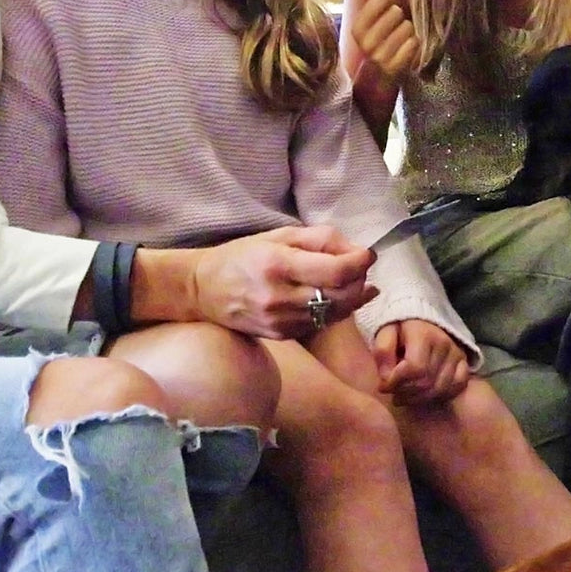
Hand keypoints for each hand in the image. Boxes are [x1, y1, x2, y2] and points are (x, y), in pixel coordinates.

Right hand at [190, 225, 377, 340]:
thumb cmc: (243, 255)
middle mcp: (281, 297)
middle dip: (360, 279)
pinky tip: (338, 296)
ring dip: (352, 296)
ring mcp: (281, 321)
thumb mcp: (279, 236)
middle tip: (359, 266)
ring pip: (336, 313)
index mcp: (279, 265)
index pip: (337, 271)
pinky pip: (321, 324)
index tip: (367, 253)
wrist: (203, 290)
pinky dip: (335, 309)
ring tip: (350, 279)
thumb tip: (355, 251)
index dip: (360, 262)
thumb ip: (320, 239)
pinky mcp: (282, 336)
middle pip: (342, 295)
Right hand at [348, 0, 419, 84]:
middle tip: (396, 27)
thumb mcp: (368, 23)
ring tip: (401, 39)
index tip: (391, 4)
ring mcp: (380, 56)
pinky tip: (407, 49)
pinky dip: (414, 44)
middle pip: (396, 12)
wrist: (377, 78)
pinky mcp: (395, 67)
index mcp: (358, 28)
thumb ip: (367, 0)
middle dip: (400, 18)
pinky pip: (414, 43)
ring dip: (408, 32)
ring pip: (407, 27)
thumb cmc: (377, 43)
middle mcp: (367, 42)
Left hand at [372, 319, 469, 404]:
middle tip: (393, 392)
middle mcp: (444, 344)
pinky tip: (425, 394)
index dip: (397, 382)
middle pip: (427, 382)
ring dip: (419, 398)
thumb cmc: (399, 328)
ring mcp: (456, 353)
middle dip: (406, 393)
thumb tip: (387, 378)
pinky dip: (441, 395)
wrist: (421, 318)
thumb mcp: (384, 332)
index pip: (415, 369)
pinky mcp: (464, 361)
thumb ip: (382, 352)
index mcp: (423, 334)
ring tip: (405, 395)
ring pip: (441, 389)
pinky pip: (458, 386)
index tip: (383, 385)